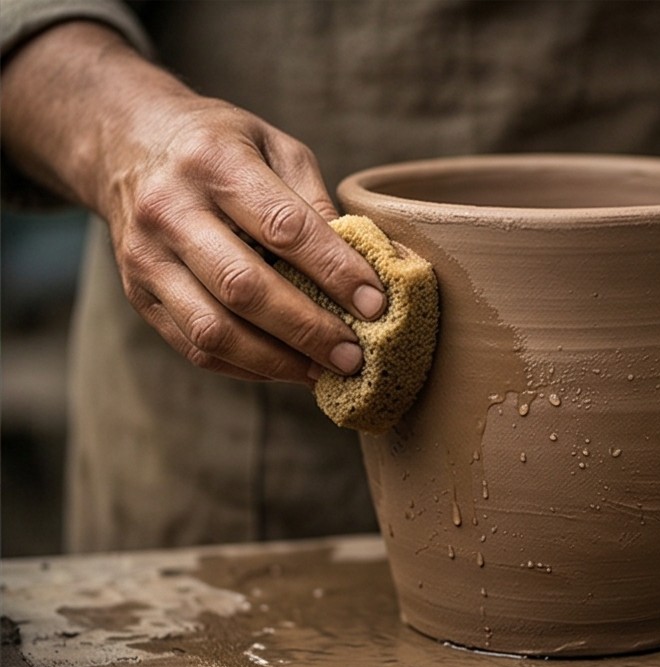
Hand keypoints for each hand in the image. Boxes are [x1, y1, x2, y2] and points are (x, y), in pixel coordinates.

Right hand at [2, 22, 385, 384]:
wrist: (126, 143)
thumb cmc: (221, 144)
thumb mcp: (273, 145)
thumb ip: (314, 199)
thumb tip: (361, 262)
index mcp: (214, 162)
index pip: (283, 227)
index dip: (335, 271)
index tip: (376, 304)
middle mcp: (170, 210)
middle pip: (244, 287)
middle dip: (308, 329)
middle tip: (355, 356)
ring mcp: (146, 257)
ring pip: (213, 329)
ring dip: (276, 361)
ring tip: (324, 373)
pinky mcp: (137, 294)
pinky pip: (194, 346)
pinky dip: (246, 366)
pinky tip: (286, 367)